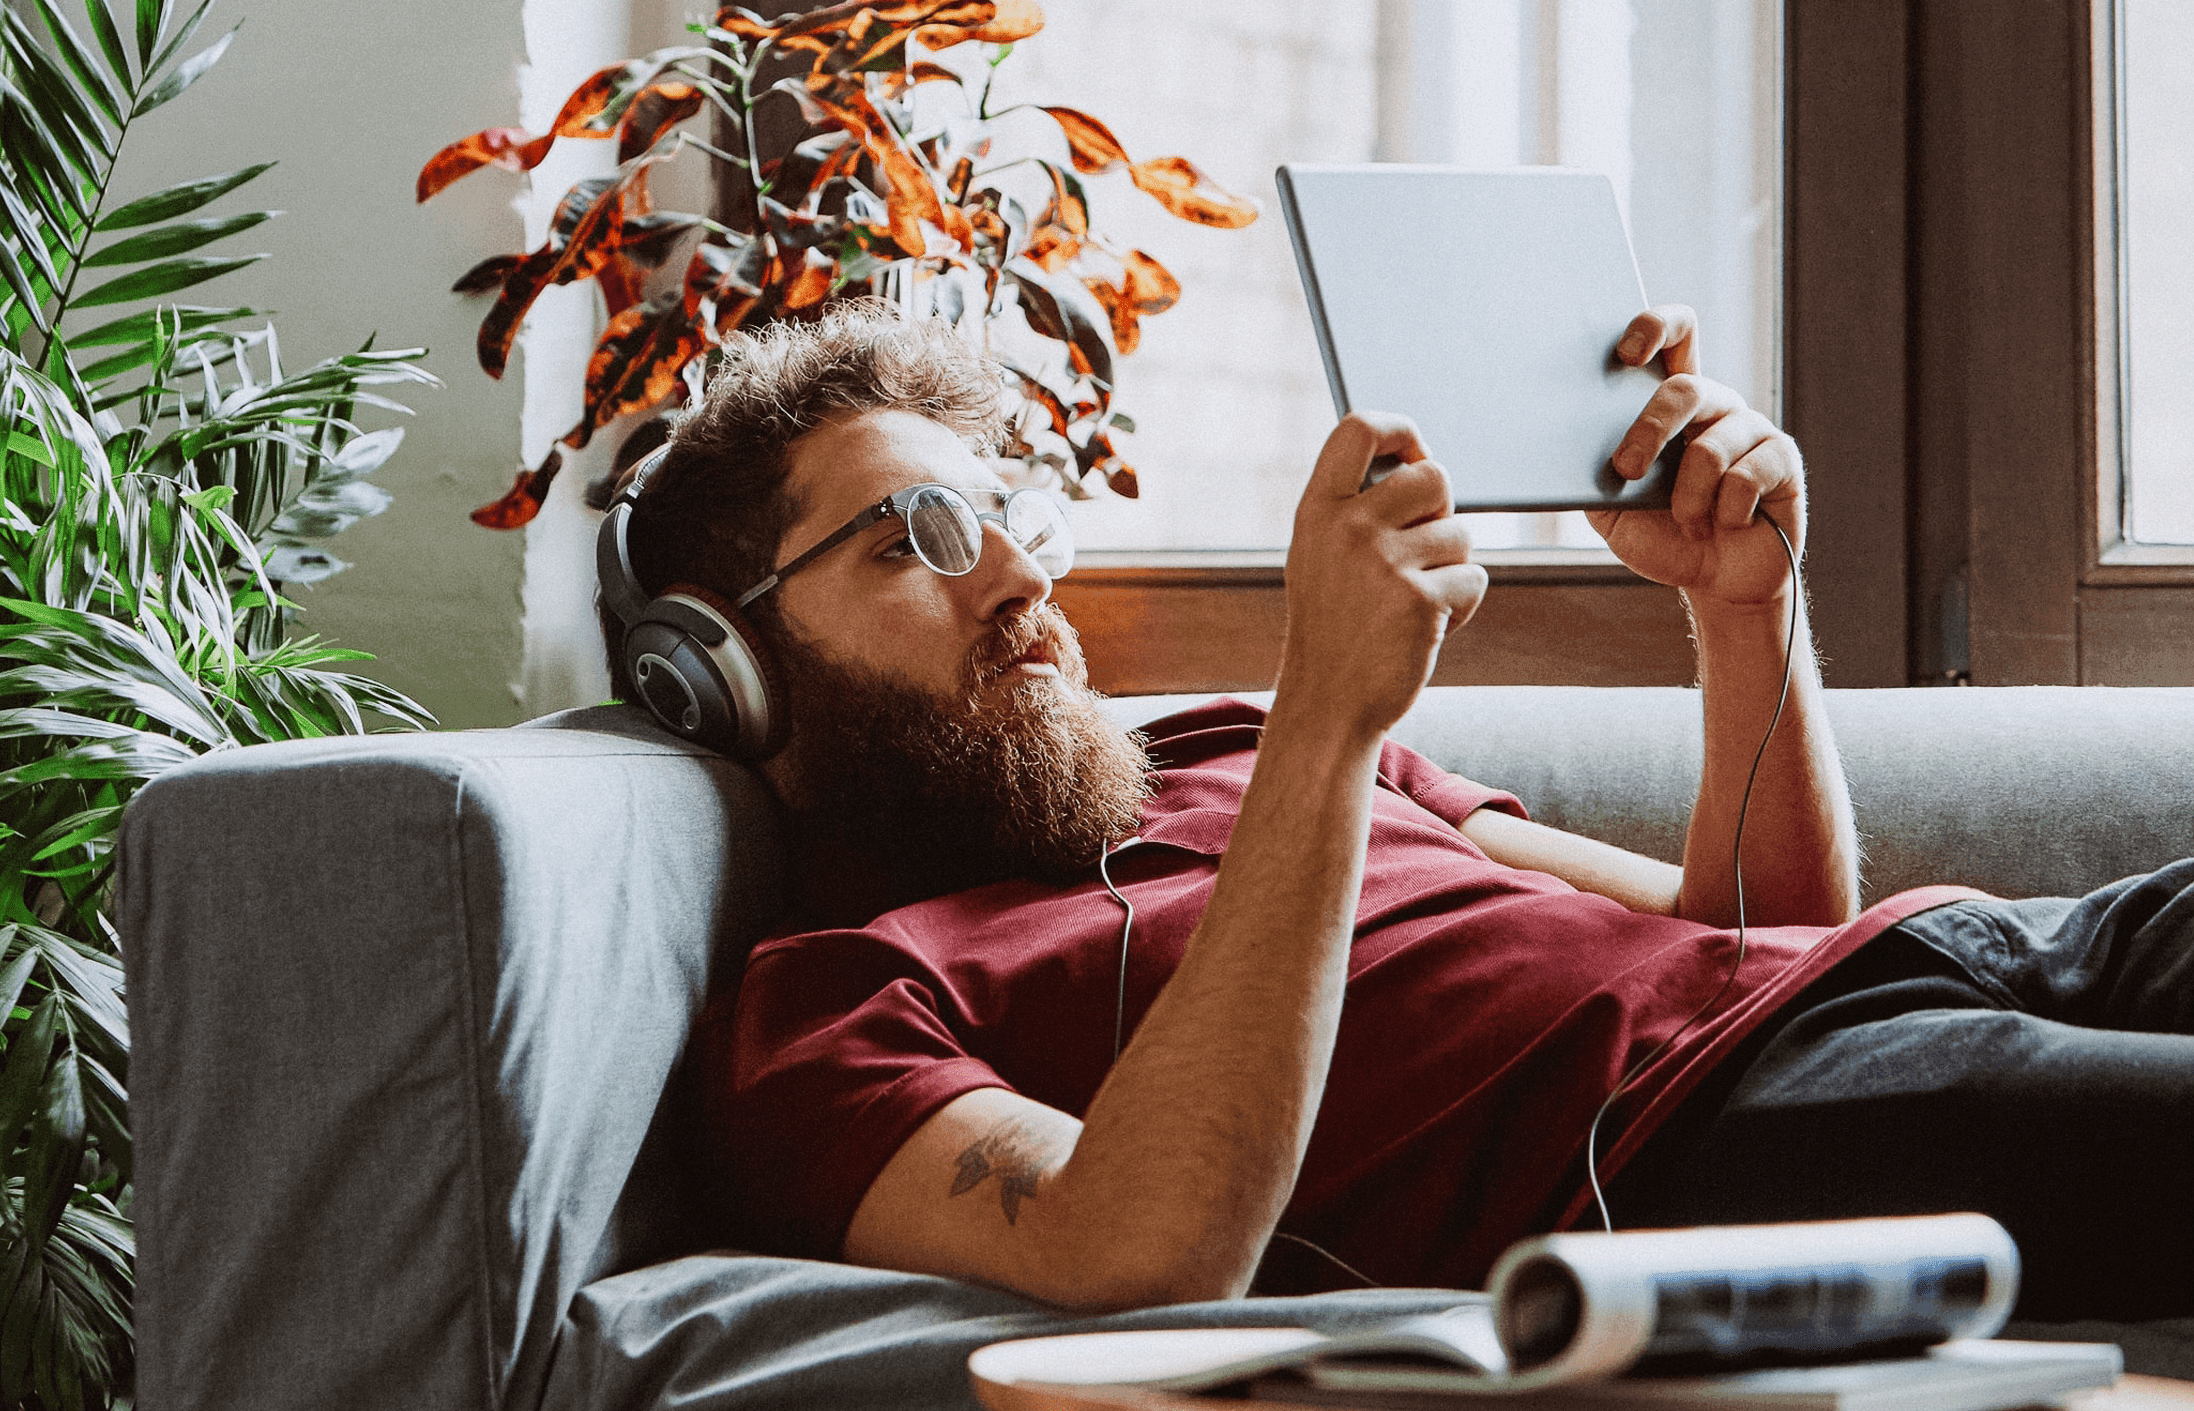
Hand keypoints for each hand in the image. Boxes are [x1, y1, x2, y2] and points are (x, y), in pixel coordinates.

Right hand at [1278, 413, 1487, 738]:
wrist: (1329, 702)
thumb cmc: (1334, 625)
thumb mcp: (1320, 555)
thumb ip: (1355, 508)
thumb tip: (1422, 462)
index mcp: (1318, 510)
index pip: (1360, 428)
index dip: (1401, 429)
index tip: (1414, 452)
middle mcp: (1349, 528)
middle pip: (1434, 476)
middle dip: (1442, 513)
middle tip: (1420, 553)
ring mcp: (1385, 563)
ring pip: (1461, 533)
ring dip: (1452, 567)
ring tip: (1414, 601)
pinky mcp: (1422, 600)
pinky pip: (1474, 578)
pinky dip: (1462, 605)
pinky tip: (1427, 628)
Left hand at [1589, 306, 1805, 610]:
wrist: (1715, 582)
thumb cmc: (1662, 537)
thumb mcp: (1612, 510)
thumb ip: (1592, 476)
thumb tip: (1561, 449)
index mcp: (1674, 405)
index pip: (1675, 336)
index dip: (1653, 327)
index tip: (1627, 353)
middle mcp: (1716, 405)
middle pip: (1686, 388)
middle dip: (1650, 430)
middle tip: (1629, 470)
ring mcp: (1752, 429)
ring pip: (1710, 447)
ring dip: (1686, 498)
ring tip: (1687, 522)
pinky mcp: (1782, 458)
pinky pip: (1745, 477)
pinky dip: (1724, 512)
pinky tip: (1726, 525)